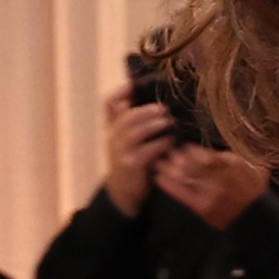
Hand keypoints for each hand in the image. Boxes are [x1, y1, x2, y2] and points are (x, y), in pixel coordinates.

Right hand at [99, 84, 170, 214]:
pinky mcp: (130, 165)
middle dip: (145, 109)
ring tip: (168, 121)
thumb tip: (157, 104)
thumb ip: (136, 123)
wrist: (124, 194)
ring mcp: (119, 152)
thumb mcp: (130, 141)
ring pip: (134, 131)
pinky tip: (170, 141)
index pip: (109, 104)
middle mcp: (112, 137)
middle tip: (163, 107)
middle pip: (125, 115)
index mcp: (112, 128)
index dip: (120, 92)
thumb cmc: (133, 163)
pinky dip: (160, 144)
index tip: (133, 84)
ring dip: (153, 124)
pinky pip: (146, 150)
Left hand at [152, 143, 269, 233]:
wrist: (257, 218)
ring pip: (184, 176)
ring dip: (168, 169)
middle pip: (190, 162)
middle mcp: (218, 177)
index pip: (203, 153)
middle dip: (175, 157)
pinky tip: (159, 179)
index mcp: (230, 164)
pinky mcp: (203, 208)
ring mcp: (210, 193)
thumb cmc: (255, 191)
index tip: (183, 148)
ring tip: (158, 163)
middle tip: (166, 152)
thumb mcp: (252, 165)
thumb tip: (220, 146)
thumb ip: (234, 156)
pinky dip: (169, 185)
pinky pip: (182, 194)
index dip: (190, 150)